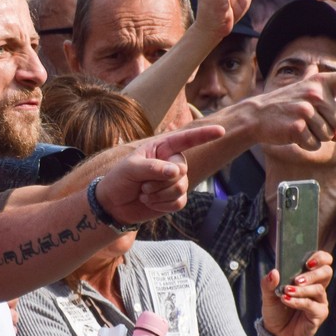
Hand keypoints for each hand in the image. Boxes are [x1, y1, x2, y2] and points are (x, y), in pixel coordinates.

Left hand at [95, 123, 224, 223]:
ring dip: (159, 194)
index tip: (221, 131)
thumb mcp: (131, 168)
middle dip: (160, 180)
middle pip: (182, 169)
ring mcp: (175, 181)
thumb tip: (177, 172)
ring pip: (181, 187)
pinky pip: (179, 202)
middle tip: (142, 185)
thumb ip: (153, 167)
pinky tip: (149, 202)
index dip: (204, 135)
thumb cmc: (120, 179)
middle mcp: (172, 162)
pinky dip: (162, 205)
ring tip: (144, 193)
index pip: (187, 139)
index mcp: (162, 148)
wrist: (114, 205)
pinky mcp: (175, 199)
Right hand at [244, 65, 335, 150]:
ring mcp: (306, 110)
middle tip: (306, 120)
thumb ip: (325, 100)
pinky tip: (293, 135)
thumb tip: (335, 129)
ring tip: (298, 126)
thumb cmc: (285, 105)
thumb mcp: (304, 92)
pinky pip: (315, 144)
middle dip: (327, 127)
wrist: (257, 116)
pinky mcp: (297, 127)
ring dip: (315, 136)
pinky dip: (306, 145)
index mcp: (320, 82)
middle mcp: (315, 93)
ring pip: (328, 136)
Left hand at [259, 250, 332, 335]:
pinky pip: (312, 305)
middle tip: (296, 279)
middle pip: (327, 272)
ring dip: (302, 289)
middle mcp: (317, 287)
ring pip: (318, 289)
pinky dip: (298, 302)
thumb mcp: (268, 294)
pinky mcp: (319, 314)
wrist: (276, 333)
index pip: (323, 261)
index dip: (320, 257)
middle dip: (312, 274)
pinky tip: (287, 300)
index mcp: (308, 277)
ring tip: (287, 291)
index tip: (307, 261)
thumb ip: (268, 283)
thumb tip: (274, 272)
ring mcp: (320, 301)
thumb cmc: (276, 310)